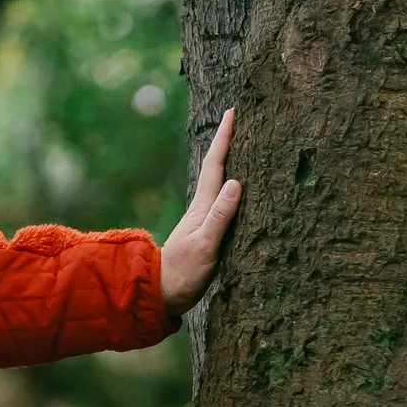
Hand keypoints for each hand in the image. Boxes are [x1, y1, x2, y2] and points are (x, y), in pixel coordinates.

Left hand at [160, 109, 242, 317]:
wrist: (163, 293)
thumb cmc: (184, 272)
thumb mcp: (205, 246)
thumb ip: (220, 217)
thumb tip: (236, 182)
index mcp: (203, 206)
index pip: (215, 165)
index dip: (224, 139)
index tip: (232, 113)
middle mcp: (203, 207)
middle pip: (216, 167)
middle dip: (227, 142)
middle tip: (239, 118)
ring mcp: (203, 219)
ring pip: (219, 181)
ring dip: (229, 160)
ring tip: (243, 143)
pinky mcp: (207, 231)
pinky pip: (222, 199)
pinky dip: (230, 184)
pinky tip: (237, 186)